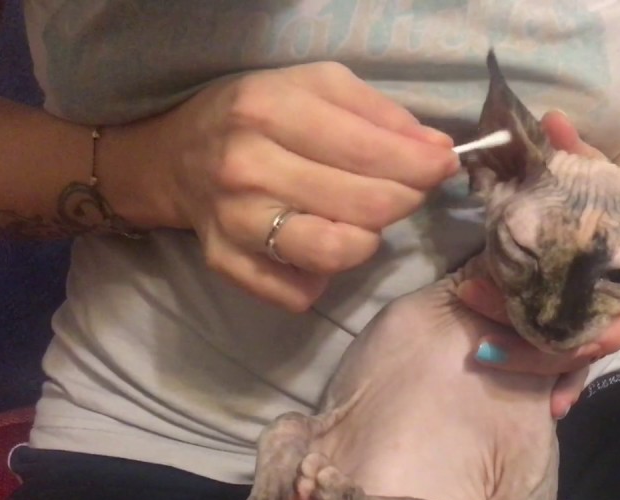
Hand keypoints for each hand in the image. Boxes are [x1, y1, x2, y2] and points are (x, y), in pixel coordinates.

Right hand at [121, 62, 459, 311]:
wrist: (176, 157)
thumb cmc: (258, 115)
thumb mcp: (316, 87)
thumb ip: (380, 114)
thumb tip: (438, 151)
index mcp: (269, 110)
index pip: (368, 151)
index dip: (420, 165)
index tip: (443, 166)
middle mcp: (248, 167)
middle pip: (364, 206)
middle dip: (404, 200)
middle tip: (408, 191)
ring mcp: (235, 222)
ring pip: (335, 253)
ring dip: (367, 241)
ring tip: (364, 221)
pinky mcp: (228, 264)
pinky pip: (300, 292)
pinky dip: (324, 277)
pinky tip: (321, 245)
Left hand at [455, 110, 619, 418]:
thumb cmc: (619, 193)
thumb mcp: (599, 173)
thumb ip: (577, 154)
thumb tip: (551, 122)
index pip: (605, 312)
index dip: (549, 314)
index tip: (494, 298)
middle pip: (579, 342)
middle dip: (526, 344)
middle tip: (474, 334)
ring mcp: (613, 325)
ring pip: (574, 359)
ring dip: (533, 368)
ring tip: (484, 358)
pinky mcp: (594, 334)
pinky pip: (577, 366)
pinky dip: (562, 386)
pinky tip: (545, 409)